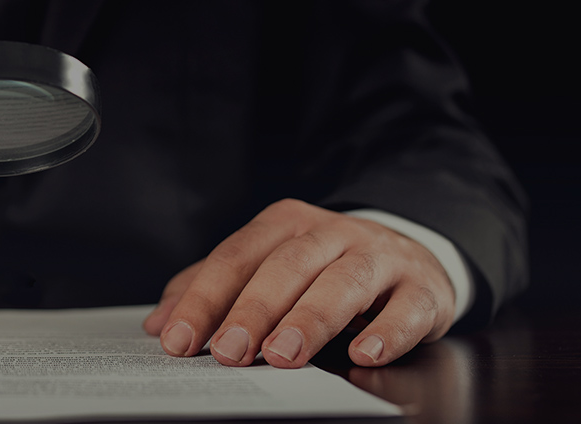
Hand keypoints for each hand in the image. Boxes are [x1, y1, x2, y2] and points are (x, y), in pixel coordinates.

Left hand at [142, 199, 454, 367]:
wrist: (413, 252)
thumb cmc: (324, 268)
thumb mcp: (267, 266)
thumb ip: (213, 289)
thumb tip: (158, 322)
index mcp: (285, 225)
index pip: (235, 258)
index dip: (204, 299)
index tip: (177, 339)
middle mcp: (331, 233)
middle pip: (286, 266)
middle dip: (253, 310)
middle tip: (228, 352)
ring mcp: (379, 256)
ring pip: (343, 282)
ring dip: (310, 320)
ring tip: (283, 355)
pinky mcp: (422, 287)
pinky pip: (406, 307)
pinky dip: (386, 331)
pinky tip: (364, 353)